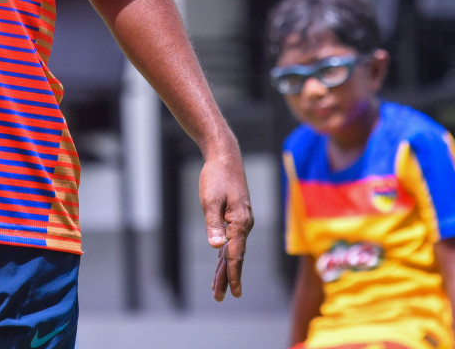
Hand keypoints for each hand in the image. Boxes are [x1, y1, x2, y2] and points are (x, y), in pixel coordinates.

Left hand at [199, 150, 253, 300]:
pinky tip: (221, 262)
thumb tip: (217, 247)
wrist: (225, 157)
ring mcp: (240, 221)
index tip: (232, 291)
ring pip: (233, 250)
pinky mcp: (235, 216)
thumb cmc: (217, 176)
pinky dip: (226, 254)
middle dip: (227, 277)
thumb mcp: (210, 199)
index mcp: (239, 222)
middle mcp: (243, 224)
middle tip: (220, 297)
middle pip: (235, 256)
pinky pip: (231, 240)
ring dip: (225, 268)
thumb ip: (213, 224)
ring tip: (218, 288)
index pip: (236, 254)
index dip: (233, 274)